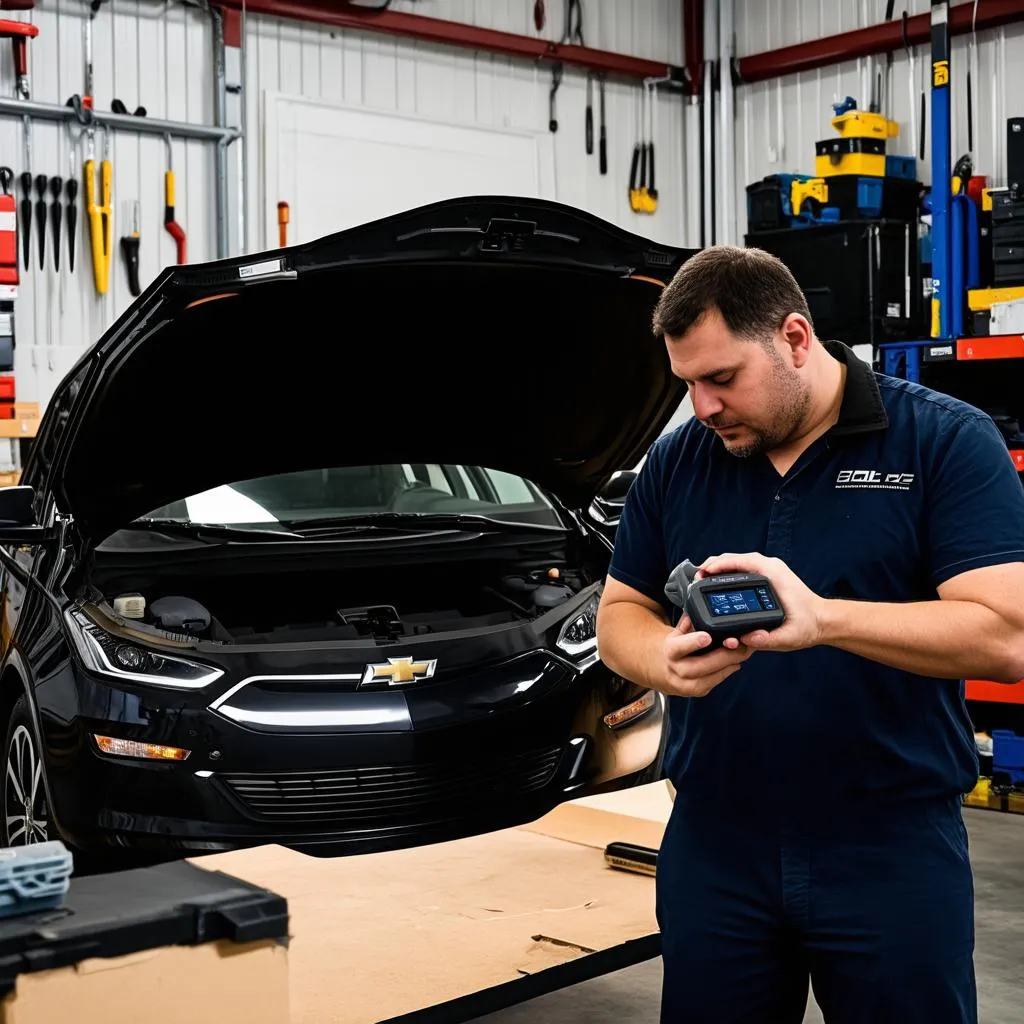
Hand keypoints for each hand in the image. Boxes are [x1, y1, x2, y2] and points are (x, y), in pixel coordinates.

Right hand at [660, 614, 752, 696]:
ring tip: (742, 653)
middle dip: (722, 657)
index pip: (678, 647)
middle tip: (738, 646)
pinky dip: (726, 672)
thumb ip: (688, 623)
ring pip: (708, 679)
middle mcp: (675, 669)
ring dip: (728, 666)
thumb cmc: (674, 648)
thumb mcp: (677, 632)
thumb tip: (697, 613)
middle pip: (699, 666)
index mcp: (670, 650)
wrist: (663, 669)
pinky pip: (714, 684)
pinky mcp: (696, 691)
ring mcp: (685, 684)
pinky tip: (734, 663)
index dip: (693, 643)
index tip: (707, 637)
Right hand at [697, 552, 824, 651]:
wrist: (823, 621)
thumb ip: (768, 640)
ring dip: (717, 568)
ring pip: (736, 562)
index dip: (719, 565)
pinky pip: (741, 570)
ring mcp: (768, 570)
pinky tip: (716, 582)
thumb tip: (747, 639)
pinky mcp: (765, 577)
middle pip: (734, 559)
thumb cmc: (808, 625)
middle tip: (696, 578)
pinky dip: (726, 573)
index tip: (703, 572)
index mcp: (774, 574)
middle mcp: (770, 567)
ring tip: (701, 579)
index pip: (741, 561)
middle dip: (712, 566)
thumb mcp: (789, 637)